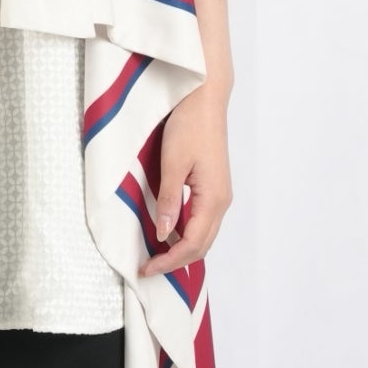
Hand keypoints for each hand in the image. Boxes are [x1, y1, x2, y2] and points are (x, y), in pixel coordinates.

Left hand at [138, 80, 232, 276]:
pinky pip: (202, 221)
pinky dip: (187, 234)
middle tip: (148, 268)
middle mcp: (221, 201)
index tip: (146, 268)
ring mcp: (219, 194)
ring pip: (203, 235)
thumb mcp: (173, 163)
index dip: (169, 260)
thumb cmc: (189, 125)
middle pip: (202, 246)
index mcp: (214, 198)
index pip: (192, 244)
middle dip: (176, 262)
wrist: (205, 98)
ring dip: (182, 250)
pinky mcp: (214, 186)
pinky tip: (169, 234)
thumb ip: (169, 200)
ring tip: (156, 256)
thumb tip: (163, 234)